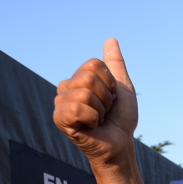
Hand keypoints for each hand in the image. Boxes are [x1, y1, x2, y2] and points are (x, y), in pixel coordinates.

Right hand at [54, 39, 136, 166]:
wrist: (120, 143)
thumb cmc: (120, 119)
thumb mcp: (122, 88)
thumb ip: (115, 64)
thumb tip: (110, 40)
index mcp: (78, 78)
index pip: (94, 65)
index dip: (110, 83)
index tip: (111, 99)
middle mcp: (65, 88)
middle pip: (88, 78)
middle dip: (105, 97)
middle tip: (104, 111)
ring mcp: (60, 103)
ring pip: (84, 93)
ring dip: (100, 110)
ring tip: (98, 120)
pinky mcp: (59, 119)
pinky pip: (76, 108)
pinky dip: (91, 118)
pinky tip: (90, 126)